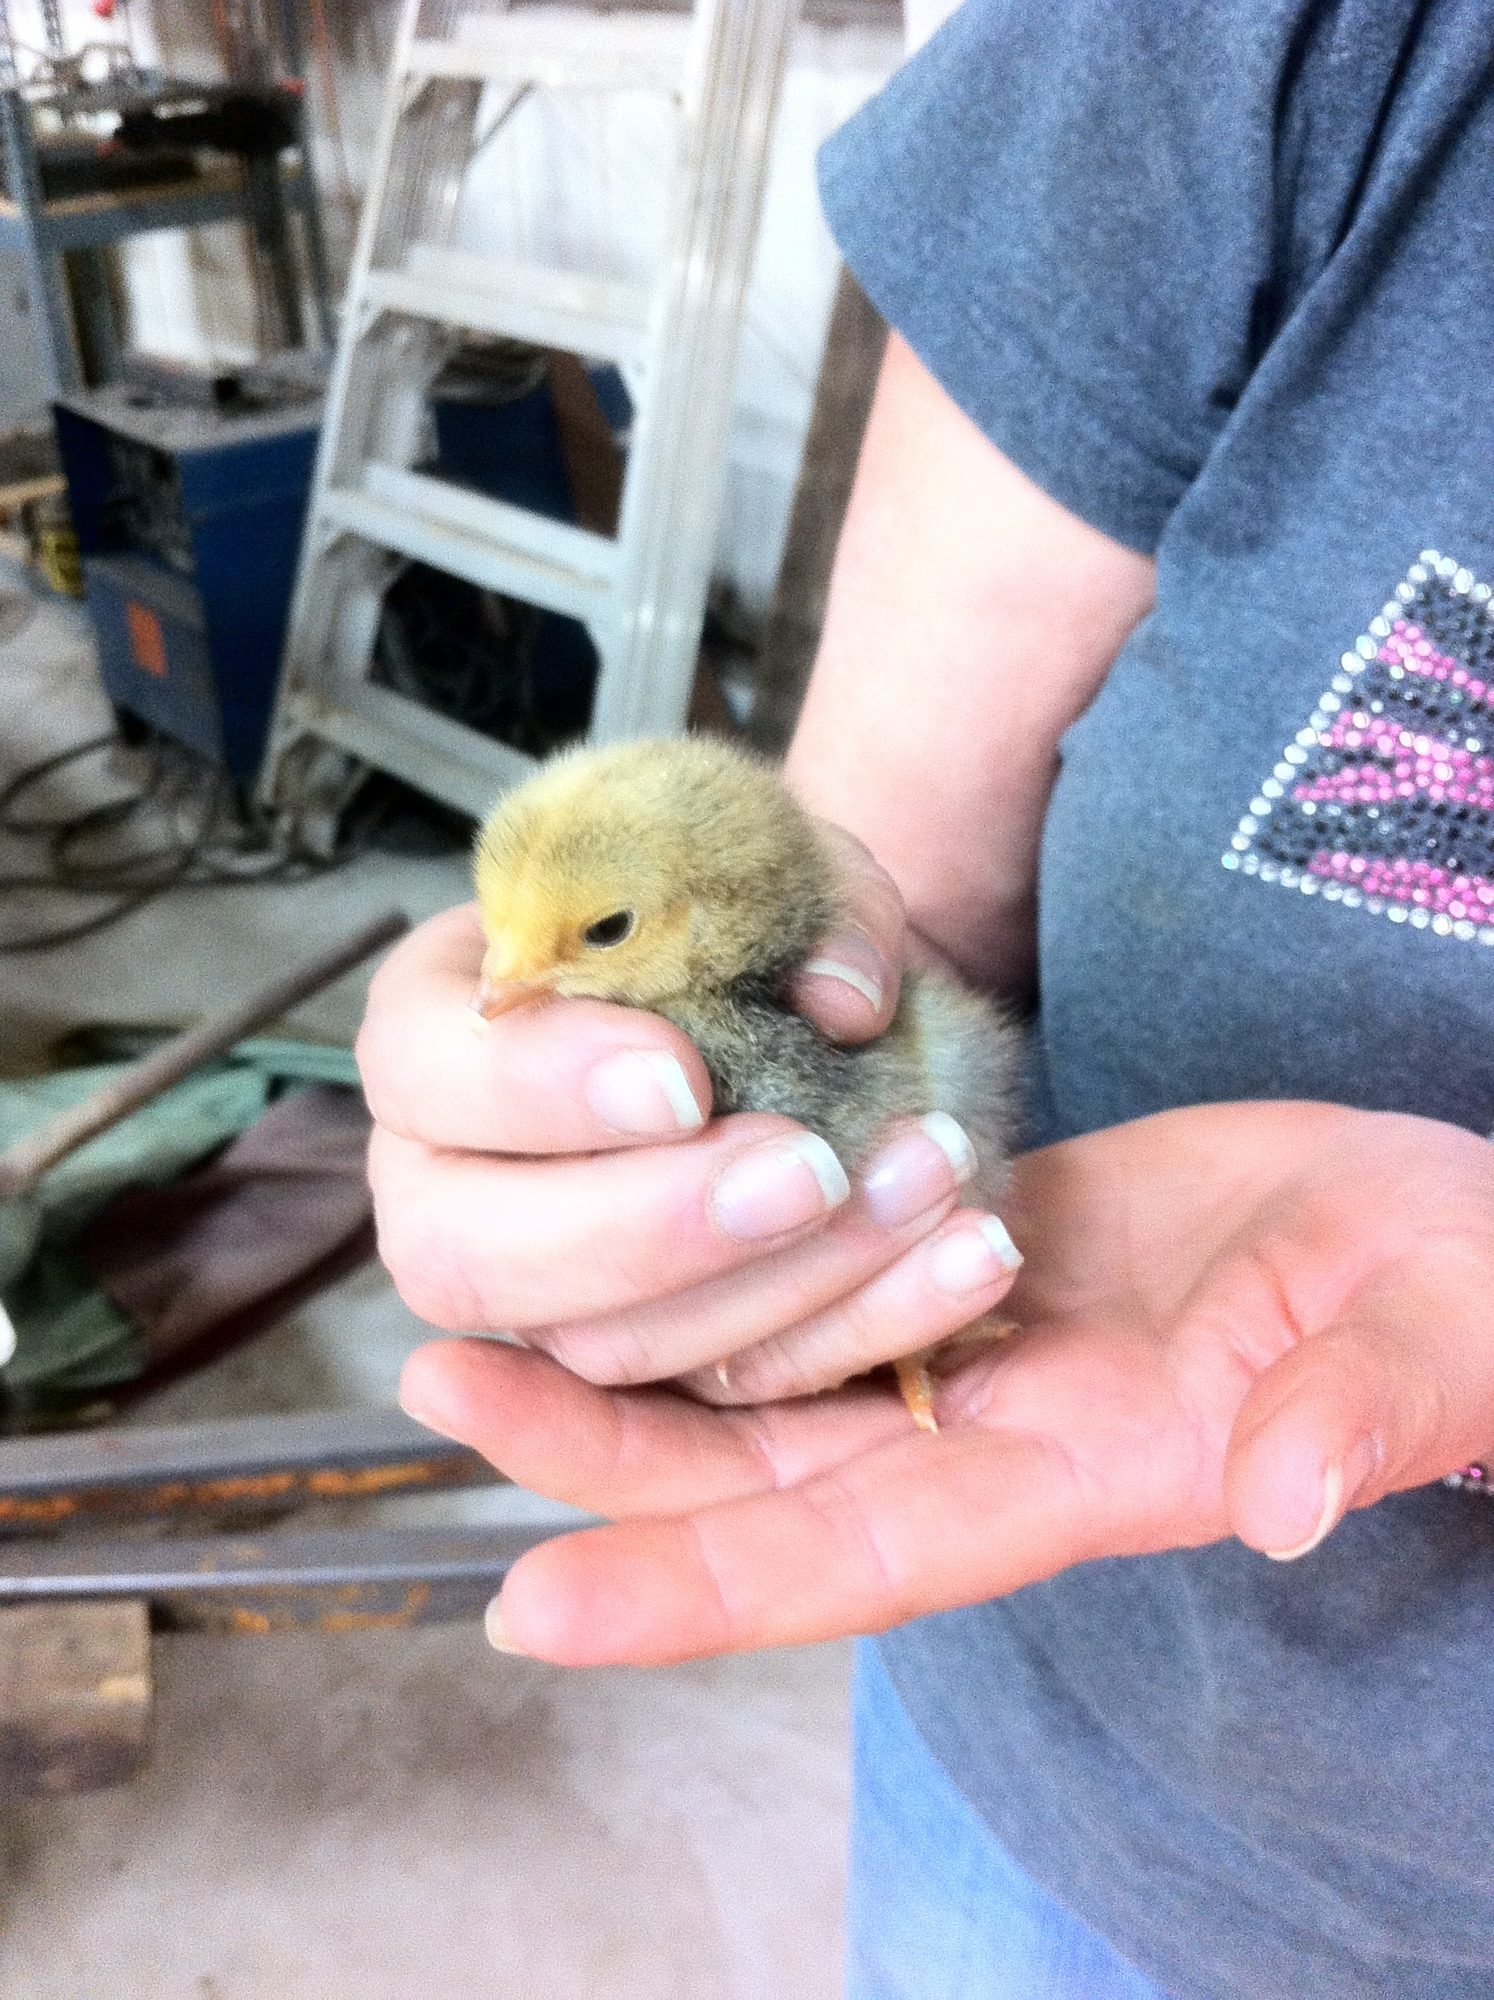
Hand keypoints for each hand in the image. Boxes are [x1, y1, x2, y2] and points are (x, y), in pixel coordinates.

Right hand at [360, 826, 1020, 1405]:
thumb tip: (848, 998)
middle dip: (647, 1225)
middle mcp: (443, 1177)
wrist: (784, 1003)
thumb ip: (818, 903)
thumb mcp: (777, 859)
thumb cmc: (731, 917)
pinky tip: (960, 1259)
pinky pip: (715, 1395)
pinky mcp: (636, 1355)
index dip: (539, 1086)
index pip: (426, 1067)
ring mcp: (529, 1291)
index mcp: (436, 1026)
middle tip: (807, 1169)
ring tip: (918, 1191)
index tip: (683, 1077)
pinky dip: (849, 1333)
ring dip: (769, 1291)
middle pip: (465, 1253)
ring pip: (597, 1349)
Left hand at [397, 1100, 1493, 1664]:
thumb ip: (1356, 1415)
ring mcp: (988, 1338)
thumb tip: (1283, 1495)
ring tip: (478, 1307)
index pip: (863, 1553)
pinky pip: (829, 1270)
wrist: (1446, 1228)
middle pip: (765, 1464)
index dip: (700, 1591)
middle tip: (435, 1389)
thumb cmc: (1460, 1297)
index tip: (530, 1612)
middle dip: (599, 1454)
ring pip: (773, 1369)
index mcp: (1087, 1472)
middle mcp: (1005, 1425)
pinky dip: (726, 1261)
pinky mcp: (989, 1246)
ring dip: (629, 1351)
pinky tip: (631, 1222)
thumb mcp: (1431, 1345)